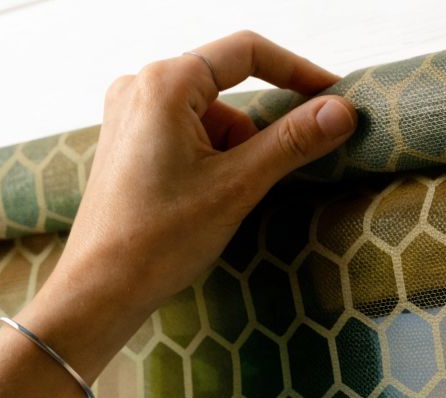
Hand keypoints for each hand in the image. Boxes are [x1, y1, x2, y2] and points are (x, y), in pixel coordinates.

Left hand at [0, 32, 354, 397]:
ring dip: (246, 154)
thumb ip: (299, 142)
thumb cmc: (158, 246)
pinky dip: (223, 168)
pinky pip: (195, 145)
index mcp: (162, 83)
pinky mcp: (130, 158)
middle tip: (306, 165)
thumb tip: (349, 113)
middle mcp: (137, 91)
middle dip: (272, 126)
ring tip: (252, 207)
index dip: (304, 72)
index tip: (343, 104)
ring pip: (215, 120)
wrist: (96, 299)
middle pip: (232, 87)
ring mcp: (129, 125)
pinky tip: (226, 214)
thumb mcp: (243, 188)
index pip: (250, 49)